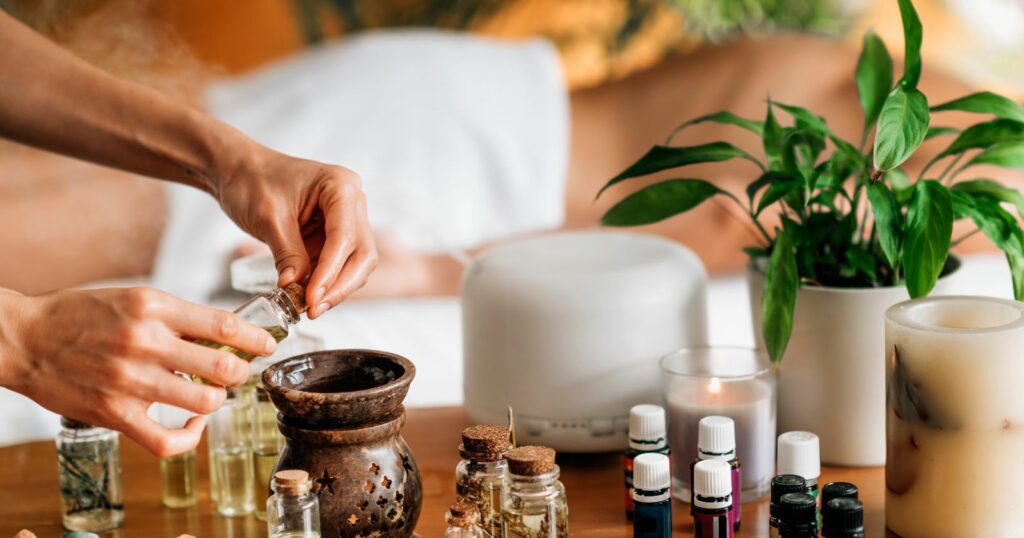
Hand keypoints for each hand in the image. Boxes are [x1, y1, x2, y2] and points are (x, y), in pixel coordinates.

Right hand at [0, 287, 274, 455]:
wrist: (25, 339)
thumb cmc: (82, 315)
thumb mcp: (135, 298)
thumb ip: (178, 317)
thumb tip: (225, 335)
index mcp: (154, 307)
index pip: (224, 324)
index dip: (256, 339)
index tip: (269, 344)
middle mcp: (145, 342)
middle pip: (223, 367)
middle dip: (241, 372)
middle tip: (238, 371)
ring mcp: (131, 381)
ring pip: (204, 403)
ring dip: (217, 400)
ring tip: (211, 393)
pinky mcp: (116, 414)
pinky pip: (168, 441)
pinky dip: (191, 437)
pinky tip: (192, 425)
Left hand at [215, 147, 377, 317]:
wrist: (238, 171)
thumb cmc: (252, 180)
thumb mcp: (268, 218)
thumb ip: (287, 253)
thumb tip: (295, 288)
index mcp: (340, 186)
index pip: (345, 236)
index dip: (331, 271)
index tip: (312, 297)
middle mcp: (352, 202)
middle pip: (362, 253)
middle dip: (340, 284)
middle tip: (313, 309)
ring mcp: (346, 219)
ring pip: (355, 263)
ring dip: (335, 288)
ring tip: (308, 307)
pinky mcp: (333, 235)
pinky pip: (338, 264)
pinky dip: (325, 282)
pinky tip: (306, 297)